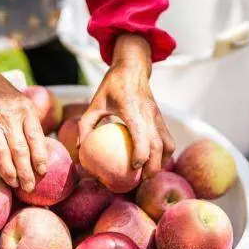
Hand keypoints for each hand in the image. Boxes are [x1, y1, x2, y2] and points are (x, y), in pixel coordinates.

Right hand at [0, 49, 46, 190]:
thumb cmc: (5, 98)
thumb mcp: (24, 104)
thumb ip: (32, 125)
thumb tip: (42, 152)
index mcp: (25, 111)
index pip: (35, 137)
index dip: (40, 157)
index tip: (43, 172)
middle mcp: (8, 117)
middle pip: (20, 149)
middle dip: (26, 171)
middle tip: (29, 187)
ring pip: (1, 152)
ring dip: (8, 171)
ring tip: (14, 184)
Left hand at [78, 34, 174, 178]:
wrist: (133, 67)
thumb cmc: (111, 86)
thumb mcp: (95, 102)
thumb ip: (86, 125)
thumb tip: (81, 149)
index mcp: (132, 108)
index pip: (141, 134)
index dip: (141, 153)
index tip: (134, 167)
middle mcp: (149, 113)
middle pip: (159, 145)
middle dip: (154, 166)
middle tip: (143, 181)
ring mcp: (158, 116)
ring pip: (168, 143)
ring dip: (162, 161)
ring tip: (150, 174)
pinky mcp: (161, 118)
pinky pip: (168, 138)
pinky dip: (164, 153)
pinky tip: (154, 162)